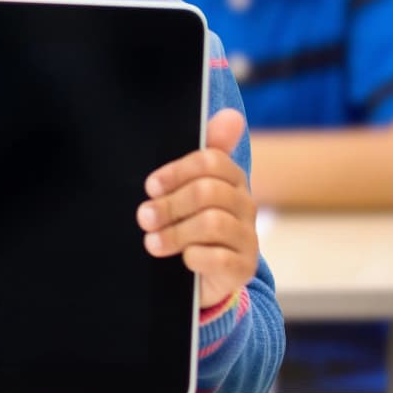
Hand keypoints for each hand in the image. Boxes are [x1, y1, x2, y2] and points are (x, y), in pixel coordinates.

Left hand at [137, 108, 257, 308]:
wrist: (203, 276)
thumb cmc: (191, 222)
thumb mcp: (188, 188)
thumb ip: (203, 151)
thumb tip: (232, 115)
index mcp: (232, 179)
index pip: (211, 161)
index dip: (177, 171)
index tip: (151, 186)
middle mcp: (245, 205)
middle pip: (207, 192)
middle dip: (169, 205)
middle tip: (144, 217)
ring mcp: (248, 238)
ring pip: (212, 223)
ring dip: (175, 233)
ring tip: (152, 242)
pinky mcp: (244, 268)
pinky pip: (219, 258)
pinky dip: (195, 257)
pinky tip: (183, 259)